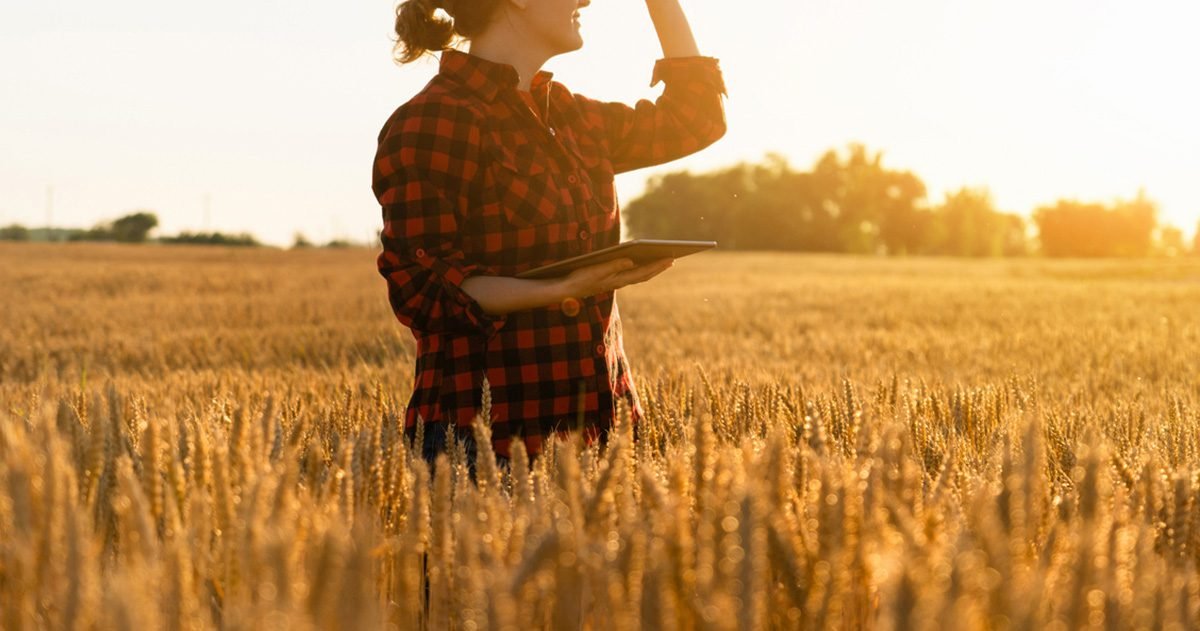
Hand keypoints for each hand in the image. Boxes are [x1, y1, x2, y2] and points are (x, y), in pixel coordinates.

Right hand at [557, 258, 673, 297]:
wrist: (567, 290)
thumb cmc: (580, 279)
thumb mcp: (596, 271)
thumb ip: (613, 266)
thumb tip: (631, 261)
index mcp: (618, 280)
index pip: (642, 273)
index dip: (657, 266)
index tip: (670, 259)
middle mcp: (619, 282)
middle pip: (643, 274)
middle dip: (658, 267)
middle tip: (672, 258)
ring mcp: (615, 281)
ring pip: (638, 275)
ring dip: (650, 268)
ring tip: (661, 260)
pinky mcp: (610, 279)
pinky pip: (630, 274)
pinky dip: (640, 268)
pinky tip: (642, 262)